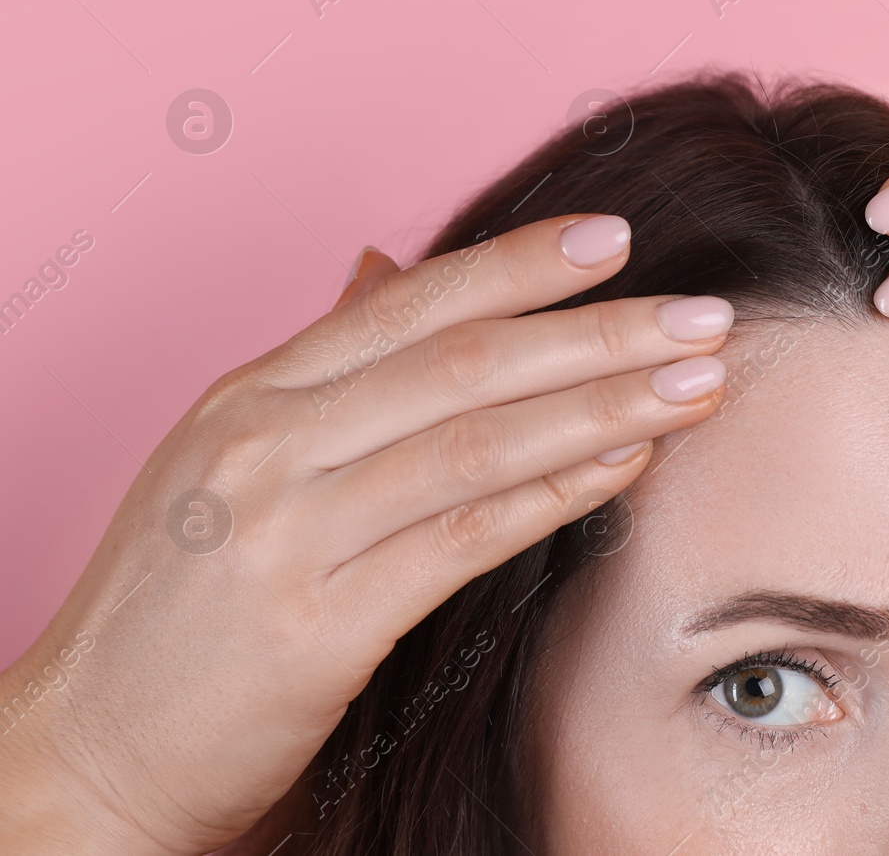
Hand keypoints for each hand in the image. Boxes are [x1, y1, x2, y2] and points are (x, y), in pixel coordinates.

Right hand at [0, 215, 733, 854]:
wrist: (87, 747)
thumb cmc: (172, 606)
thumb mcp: (224, 458)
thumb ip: (320, 371)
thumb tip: (383, 268)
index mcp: (252, 396)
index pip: (411, 305)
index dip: (520, 266)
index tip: (617, 239)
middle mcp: (267, 445)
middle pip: (464, 362)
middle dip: (598, 331)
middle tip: (703, 314)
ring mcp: (285, 531)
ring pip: (477, 441)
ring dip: (603, 405)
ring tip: (696, 383)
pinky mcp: (317, 626)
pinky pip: (463, 539)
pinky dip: (556, 495)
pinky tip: (628, 465)